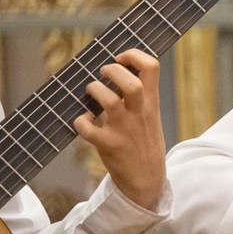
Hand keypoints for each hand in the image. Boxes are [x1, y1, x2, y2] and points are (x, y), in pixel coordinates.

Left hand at [73, 48, 166, 210]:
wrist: (146, 179)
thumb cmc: (143, 141)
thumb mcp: (151, 115)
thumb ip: (139, 94)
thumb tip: (116, 68)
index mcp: (151, 102)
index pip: (152, 66)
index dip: (133, 54)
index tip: (120, 59)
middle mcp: (139, 113)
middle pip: (131, 83)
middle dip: (111, 71)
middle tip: (102, 74)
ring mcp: (124, 129)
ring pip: (108, 101)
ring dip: (93, 91)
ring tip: (91, 94)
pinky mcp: (109, 145)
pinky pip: (88, 129)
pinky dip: (80, 122)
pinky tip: (83, 122)